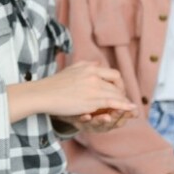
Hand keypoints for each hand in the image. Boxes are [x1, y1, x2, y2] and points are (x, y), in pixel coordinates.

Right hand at [9, 60, 136, 122]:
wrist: (43, 94)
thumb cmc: (53, 84)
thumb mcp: (71, 69)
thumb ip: (85, 66)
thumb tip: (97, 63)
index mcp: (89, 67)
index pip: (113, 74)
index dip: (118, 83)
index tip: (117, 91)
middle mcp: (93, 75)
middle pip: (117, 84)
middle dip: (122, 93)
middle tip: (122, 101)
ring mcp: (93, 87)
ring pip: (116, 94)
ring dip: (124, 101)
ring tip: (130, 109)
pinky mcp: (92, 100)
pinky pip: (113, 102)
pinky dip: (124, 106)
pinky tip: (130, 109)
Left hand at [55, 106, 135, 133]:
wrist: (65, 106)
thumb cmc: (88, 105)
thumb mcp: (103, 101)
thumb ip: (117, 99)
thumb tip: (135, 103)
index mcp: (106, 119)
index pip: (119, 118)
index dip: (126, 114)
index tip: (131, 109)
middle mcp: (98, 123)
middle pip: (110, 123)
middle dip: (116, 117)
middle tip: (120, 110)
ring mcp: (86, 123)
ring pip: (97, 125)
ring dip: (102, 121)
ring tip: (107, 117)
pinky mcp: (75, 120)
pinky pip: (80, 122)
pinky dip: (84, 119)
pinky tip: (86, 115)